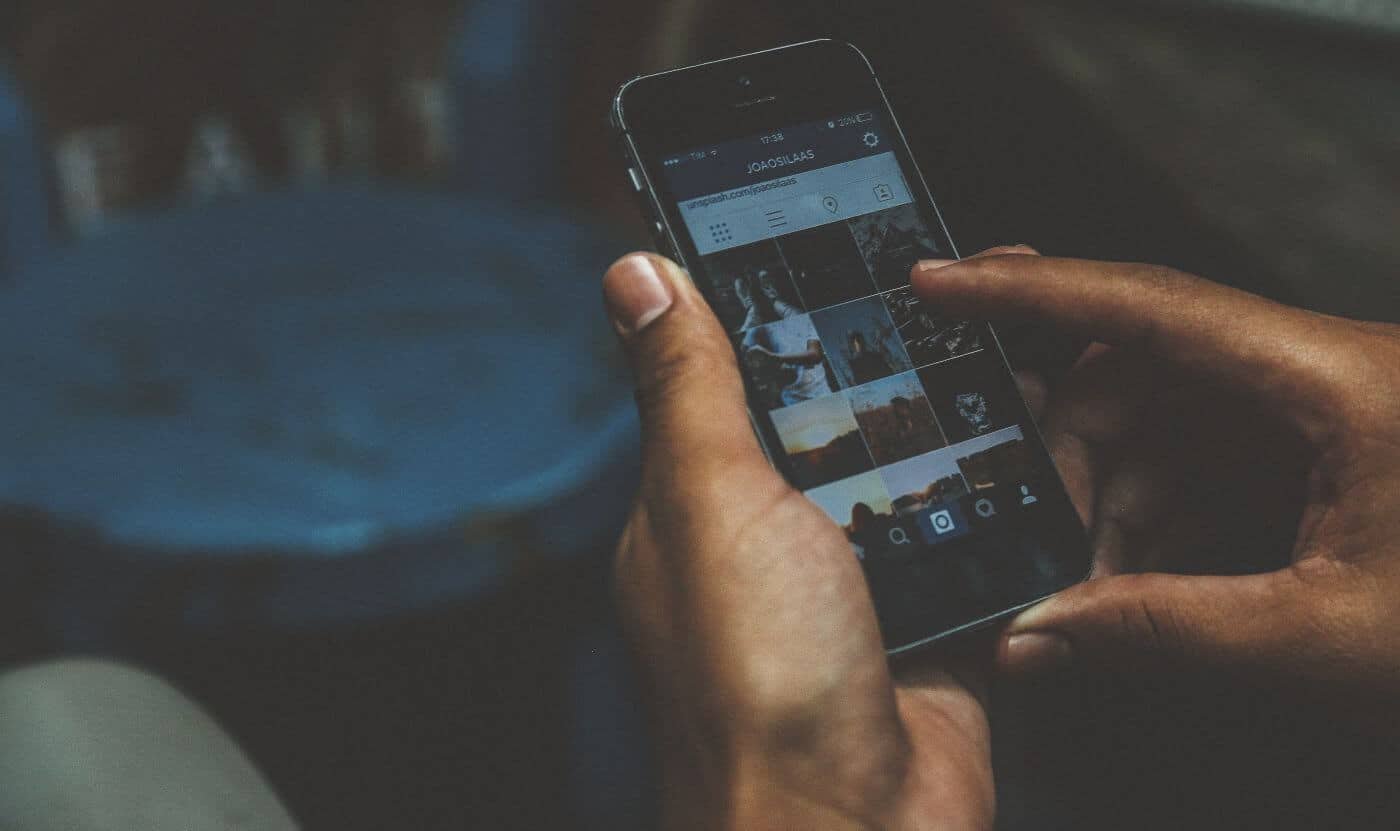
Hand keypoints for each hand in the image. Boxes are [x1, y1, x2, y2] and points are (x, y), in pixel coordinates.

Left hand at [602, 253, 993, 830]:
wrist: (853, 828)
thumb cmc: (756, 686)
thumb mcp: (712, 502)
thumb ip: (690, 389)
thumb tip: (636, 277)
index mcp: (703, 499)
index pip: (743, 370)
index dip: (792, 304)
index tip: (846, 237)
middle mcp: (780, 533)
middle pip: (848, 410)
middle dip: (906, 349)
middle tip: (969, 285)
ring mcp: (862, 575)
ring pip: (925, 463)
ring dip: (971, 412)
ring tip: (1029, 342)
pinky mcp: (938, 613)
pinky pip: (984, 529)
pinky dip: (1019, 487)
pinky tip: (1055, 433)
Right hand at [913, 248, 1399, 701]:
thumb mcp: (1327, 636)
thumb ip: (1165, 632)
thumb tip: (1041, 634)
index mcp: (1337, 381)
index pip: (1149, 306)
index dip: (1030, 294)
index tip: (941, 281)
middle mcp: (1325, 374)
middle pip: (1145, 369)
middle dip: (1066, 442)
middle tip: (1011, 511)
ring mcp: (1325, 412)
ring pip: (1170, 420)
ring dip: (1110, 492)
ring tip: (1080, 571)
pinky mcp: (1327, 452)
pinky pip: (1209, 458)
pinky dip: (1157, 513)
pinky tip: (1132, 573)